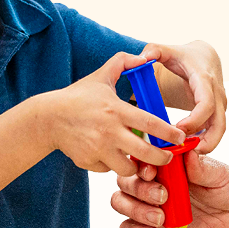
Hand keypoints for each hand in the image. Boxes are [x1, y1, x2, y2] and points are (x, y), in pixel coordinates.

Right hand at [36, 52, 185, 175]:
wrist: (48, 118)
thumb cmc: (78, 97)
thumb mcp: (100, 76)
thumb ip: (123, 62)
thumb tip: (144, 57)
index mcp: (116, 110)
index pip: (150, 123)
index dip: (169, 132)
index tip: (181, 137)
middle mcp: (109, 132)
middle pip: (145, 153)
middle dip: (161, 158)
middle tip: (168, 156)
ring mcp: (98, 149)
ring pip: (127, 168)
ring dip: (136, 166)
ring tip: (138, 159)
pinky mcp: (87, 162)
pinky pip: (108, 170)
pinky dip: (112, 165)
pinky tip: (110, 156)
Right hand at [112, 150, 228, 227]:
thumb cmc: (225, 187)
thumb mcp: (219, 174)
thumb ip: (202, 166)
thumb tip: (189, 153)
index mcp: (165, 162)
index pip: (140, 158)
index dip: (140, 165)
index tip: (152, 172)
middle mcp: (152, 180)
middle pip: (125, 180)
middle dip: (139, 189)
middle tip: (162, 197)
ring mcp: (149, 203)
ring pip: (121, 202)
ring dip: (135, 210)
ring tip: (160, 218)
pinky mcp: (151, 225)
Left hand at [143, 41, 226, 152]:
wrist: (205, 57)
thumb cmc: (185, 56)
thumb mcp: (169, 51)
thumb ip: (154, 50)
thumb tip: (143, 57)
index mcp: (204, 81)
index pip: (206, 104)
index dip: (194, 120)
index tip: (177, 129)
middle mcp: (217, 94)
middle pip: (220, 123)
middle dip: (206, 141)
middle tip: (186, 152)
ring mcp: (220, 104)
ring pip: (220, 129)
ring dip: (207, 144)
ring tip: (187, 155)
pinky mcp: (219, 111)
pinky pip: (216, 130)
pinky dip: (205, 140)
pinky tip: (189, 148)